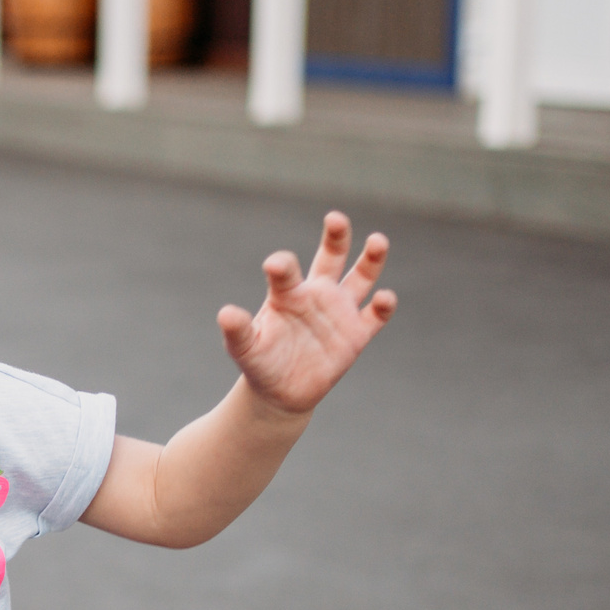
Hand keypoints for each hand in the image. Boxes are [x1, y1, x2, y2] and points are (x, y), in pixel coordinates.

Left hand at [217, 212, 395, 417]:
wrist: (281, 391)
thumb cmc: (261, 362)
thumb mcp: (245, 349)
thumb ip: (238, 332)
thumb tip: (225, 314)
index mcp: (287, 295)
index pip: (287, 272)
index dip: (282, 266)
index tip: (276, 265)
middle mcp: (316, 295)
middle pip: (331, 257)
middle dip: (335, 237)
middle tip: (335, 218)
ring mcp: (339, 312)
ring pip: (361, 278)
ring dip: (371, 259)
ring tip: (377, 240)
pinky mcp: (357, 334)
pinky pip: (375, 315)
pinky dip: (383, 305)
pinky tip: (384, 297)